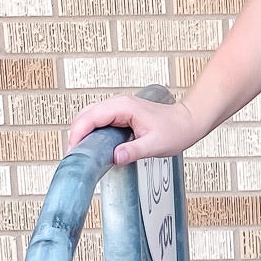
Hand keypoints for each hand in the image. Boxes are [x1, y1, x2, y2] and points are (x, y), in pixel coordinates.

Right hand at [66, 93, 198, 164]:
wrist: (187, 123)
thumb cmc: (175, 131)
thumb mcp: (155, 145)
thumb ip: (134, 151)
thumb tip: (115, 157)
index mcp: (124, 107)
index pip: (91, 117)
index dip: (78, 133)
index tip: (73, 151)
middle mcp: (118, 104)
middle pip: (85, 115)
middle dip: (76, 133)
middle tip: (74, 156)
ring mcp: (119, 108)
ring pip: (89, 117)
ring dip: (82, 132)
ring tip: (81, 153)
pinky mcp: (120, 114)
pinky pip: (98, 120)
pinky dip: (90, 131)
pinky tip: (92, 146)